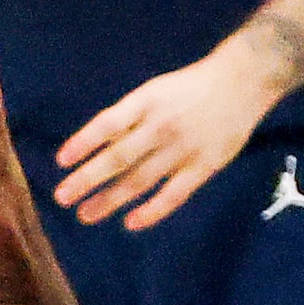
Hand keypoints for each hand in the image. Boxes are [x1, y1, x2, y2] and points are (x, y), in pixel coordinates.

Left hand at [50, 47, 273, 230]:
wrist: (242, 81)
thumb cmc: (189, 88)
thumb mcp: (153, 91)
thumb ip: (127, 117)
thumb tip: (94, 146)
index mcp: (146, 102)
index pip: (107, 124)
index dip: (83, 143)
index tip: (61, 162)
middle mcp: (161, 126)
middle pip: (118, 157)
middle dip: (87, 179)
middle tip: (62, 197)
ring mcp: (183, 148)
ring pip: (140, 180)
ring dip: (110, 199)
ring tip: (85, 215)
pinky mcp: (205, 166)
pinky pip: (175, 194)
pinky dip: (153, 210)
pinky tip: (131, 223)